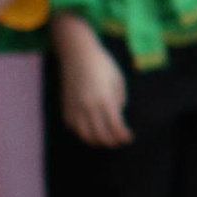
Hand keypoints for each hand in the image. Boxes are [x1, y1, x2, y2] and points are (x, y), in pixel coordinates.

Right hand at [54, 11, 130, 146]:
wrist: (77, 54)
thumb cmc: (102, 64)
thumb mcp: (118, 80)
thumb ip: (119, 100)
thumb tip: (118, 116)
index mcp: (105, 99)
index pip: (116, 127)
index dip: (124, 136)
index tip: (130, 138)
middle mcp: (89, 107)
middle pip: (102, 136)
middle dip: (113, 142)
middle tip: (120, 141)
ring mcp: (75, 109)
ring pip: (86, 136)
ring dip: (98, 142)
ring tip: (107, 140)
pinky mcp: (66, 109)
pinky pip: (75, 128)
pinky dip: (84, 134)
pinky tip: (92, 131)